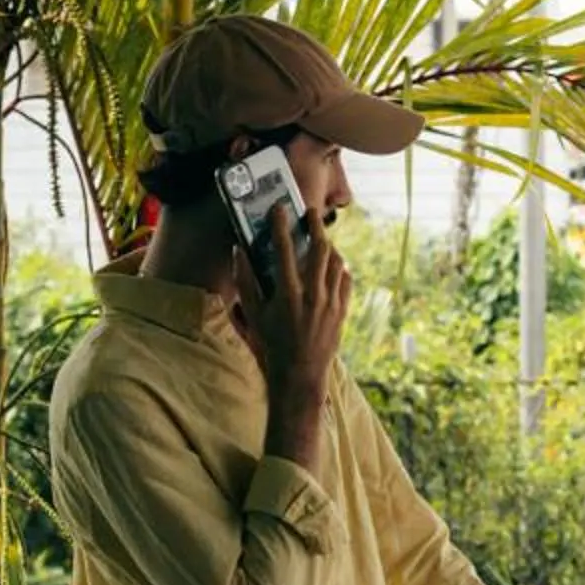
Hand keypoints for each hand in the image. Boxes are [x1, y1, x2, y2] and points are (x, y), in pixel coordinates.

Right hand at [239, 203, 350, 391]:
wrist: (300, 375)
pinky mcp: (342, 311)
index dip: (281, 225)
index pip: (284, 249)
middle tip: (311, 213)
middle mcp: (313, 295)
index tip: (280, 208)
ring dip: (329, 246)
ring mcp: (331, 303)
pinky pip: (346, 280)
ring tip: (321, 239)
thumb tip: (239, 251)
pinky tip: (332, 266)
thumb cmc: (271, 345)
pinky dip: (340, 269)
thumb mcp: (252, 314)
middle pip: (319, 248)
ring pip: (337, 262)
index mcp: (287, 294)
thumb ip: (245, 280)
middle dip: (315, 225)